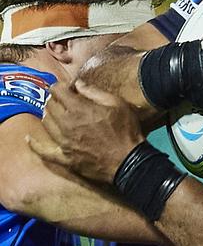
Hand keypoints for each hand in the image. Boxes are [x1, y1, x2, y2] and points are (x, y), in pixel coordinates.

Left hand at [28, 81, 144, 183]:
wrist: (129, 161)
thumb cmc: (126, 131)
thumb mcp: (117, 104)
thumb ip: (95, 92)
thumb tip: (77, 84)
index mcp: (78, 108)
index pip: (58, 90)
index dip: (62, 85)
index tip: (70, 88)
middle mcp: (66, 123)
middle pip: (49, 105)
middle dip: (56, 99)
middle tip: (66, 100)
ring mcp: (63, 142)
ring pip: (46, 122)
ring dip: (49, 114)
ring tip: (58, 114)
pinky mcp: (64, 157)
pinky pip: (43, 150)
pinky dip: (34, 144)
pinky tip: (29, 138)